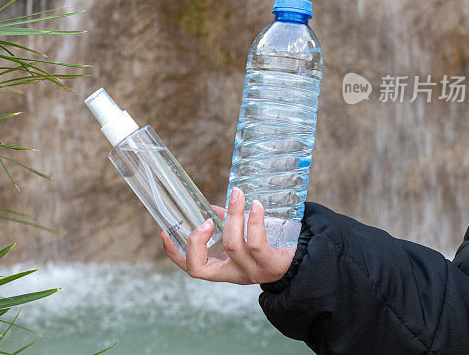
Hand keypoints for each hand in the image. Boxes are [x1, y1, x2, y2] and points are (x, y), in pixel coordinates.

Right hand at [161, 187, 296, 284]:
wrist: (303, 259)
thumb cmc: (269, 246)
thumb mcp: (243, 240)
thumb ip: (225, 224)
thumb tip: (209, 207)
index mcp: (223, 268)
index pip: (191, 268)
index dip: (174, 254)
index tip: (164, 232)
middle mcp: (234, 274)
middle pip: (204, 265)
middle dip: (198, 240)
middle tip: (205, 219)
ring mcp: (252, 272)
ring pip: (233, 247)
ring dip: (232, 217)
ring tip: (237, 195)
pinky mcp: (272, 264)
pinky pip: (258, 243)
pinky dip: (254, 221)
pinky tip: (256, 205)